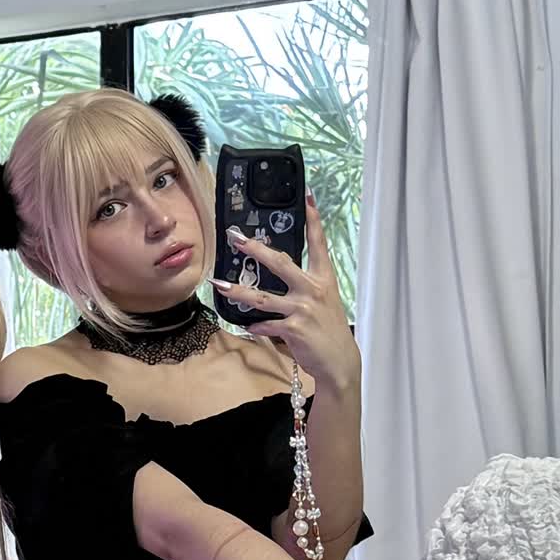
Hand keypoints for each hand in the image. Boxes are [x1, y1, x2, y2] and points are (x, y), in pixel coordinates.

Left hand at [213, 192, 360, 391]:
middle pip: (280, 263)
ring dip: (238, 291)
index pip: (319, 244)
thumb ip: (305, 285)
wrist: (339, 361)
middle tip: (236, 238)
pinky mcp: (294, 329)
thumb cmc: (328, 329)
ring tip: (219, 285)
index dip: (314, 220)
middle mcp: (313, 289)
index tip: (308, 197)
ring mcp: (303, 309)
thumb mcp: (325, 301)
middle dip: (256, 249)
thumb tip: (281, 272)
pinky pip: (267, 324)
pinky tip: (248, 326)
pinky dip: (256, 326)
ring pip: (262, 297)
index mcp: (323, 278)